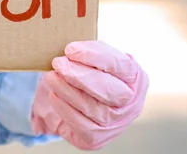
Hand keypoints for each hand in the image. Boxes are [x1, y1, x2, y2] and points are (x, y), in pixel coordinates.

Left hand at [31, 41, 148, 149]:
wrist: (83, 104)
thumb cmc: (92, 75)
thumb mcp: (95, 61)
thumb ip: (89, 54)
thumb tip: (69, 51)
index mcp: (135, 78)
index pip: (119, 64)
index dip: (94, 55)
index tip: (70, 49)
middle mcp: (130, 103)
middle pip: (109, 90)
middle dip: (79, 75)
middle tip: (58, 63)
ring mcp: (116, 123)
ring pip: (93, 108)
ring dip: (67, 90)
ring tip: (51, 77)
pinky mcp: (98, 138)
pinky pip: (81, 125)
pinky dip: (65, 109)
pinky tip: (54, 95)